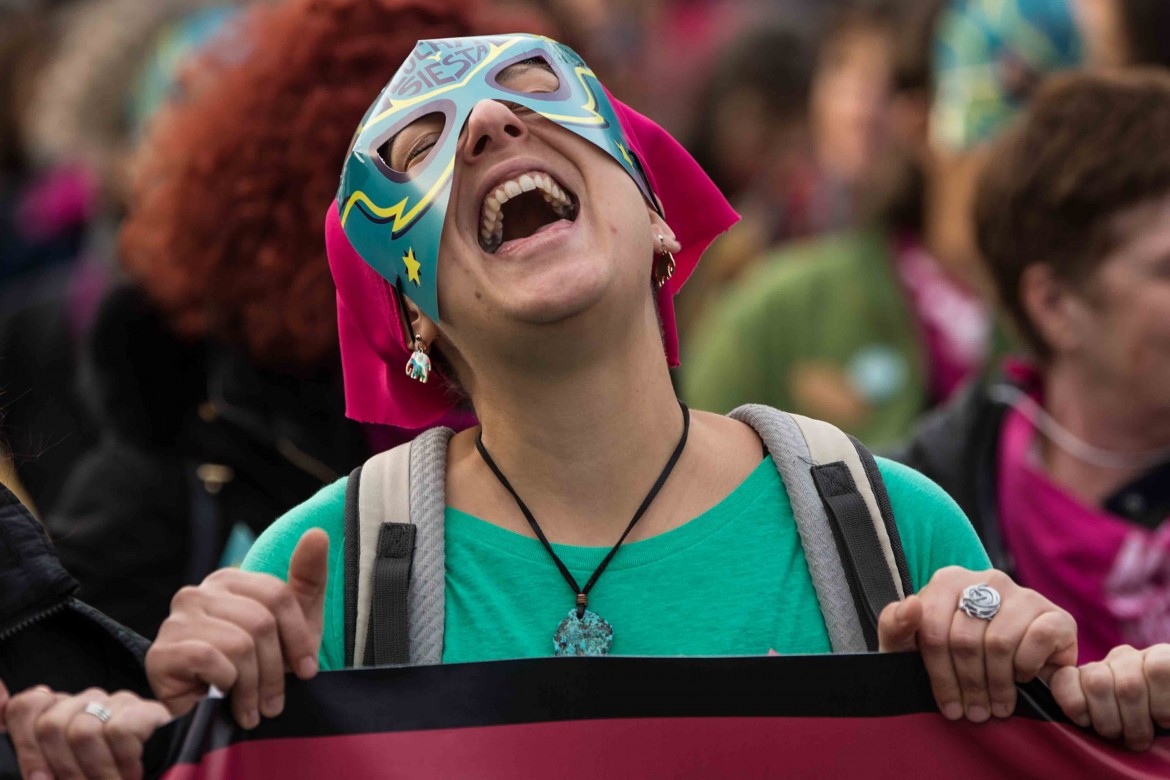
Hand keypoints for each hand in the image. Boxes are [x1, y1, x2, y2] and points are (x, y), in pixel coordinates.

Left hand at [2, 685, 168, 779]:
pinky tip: (133, 772)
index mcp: (65, 715)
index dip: (26, 744)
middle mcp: (90, 701)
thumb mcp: (76, 776)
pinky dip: (123, 761)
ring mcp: (121, 703)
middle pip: (51, 724)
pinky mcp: (148, 710)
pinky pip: (119, 731)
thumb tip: (36, 774)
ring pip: (82, 730)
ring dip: (96, 770)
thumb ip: (49, 770)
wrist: (170, 779)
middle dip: (64, 768)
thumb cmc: (116, 778)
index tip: (40, 777)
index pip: (27, 706)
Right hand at [146, 529, 328, 728]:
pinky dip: (225, 683)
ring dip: (252, 685)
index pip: (277, 596)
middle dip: (275, 669)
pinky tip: (220, 697)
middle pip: (260, 622)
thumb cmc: (255, 665)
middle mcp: (198, 593)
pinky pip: (210, 659)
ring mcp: (176, 620)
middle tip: (274, 701)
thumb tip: (318, 533)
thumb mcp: (295, 622)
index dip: (298, 637)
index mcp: (228, 581)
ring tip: (251, 706)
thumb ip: (307, 578)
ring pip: (239, 644)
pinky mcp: (161, 651)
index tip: (307, 670)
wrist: (207, 714)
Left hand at [878, 567, 1076, 722]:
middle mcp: (986, 580)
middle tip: (974, 712)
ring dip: (996, 684)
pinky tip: (1021, 678)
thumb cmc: (947, 659)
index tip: (948, 706)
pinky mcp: (1056, 614)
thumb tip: (912, 604)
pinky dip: (1028, 666)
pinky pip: (1038, 639)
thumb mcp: (908, 647)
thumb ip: (894, 625)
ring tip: (995, 706)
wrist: (997, 673)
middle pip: (965, 639)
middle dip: (968, 685)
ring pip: (999, 642)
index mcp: (948, 581)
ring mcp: (1022, 594)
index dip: (939, 675)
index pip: (934, 628)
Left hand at [1049, 644, 1169, 751]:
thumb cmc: (1152, 733)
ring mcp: (1146, 658)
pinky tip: (1165, 718)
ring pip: (1127, 684)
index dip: (1072, 702)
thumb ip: (1091, 715)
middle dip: (1109, 721)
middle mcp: (1118, 661)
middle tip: (1126, 737)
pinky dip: (1161, 705)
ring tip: (1148, 733)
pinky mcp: (1168, 659)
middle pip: (1096, 683)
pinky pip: (1157, 672)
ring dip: (1138, 721)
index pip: (1064, 678)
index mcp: (1097, 676)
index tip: (1085, 722)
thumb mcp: (1118, 728)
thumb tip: (1072, 715)